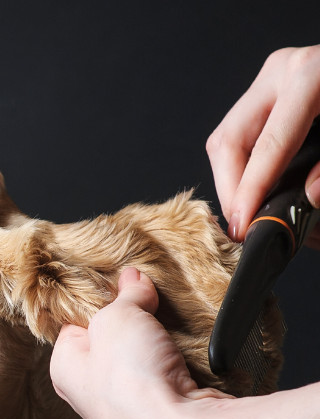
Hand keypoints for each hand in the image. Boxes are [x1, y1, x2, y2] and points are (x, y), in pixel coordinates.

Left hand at [50, 268, 225, 418]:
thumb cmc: (131, 378)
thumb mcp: (119, 316)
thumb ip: (126, 295)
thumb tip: (132, 279)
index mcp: (65, 368)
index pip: (75, 324)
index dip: (98, 301)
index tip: (120, 285)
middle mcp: (89, 393)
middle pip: (111, 341)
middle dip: (133, 320)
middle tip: (150, 301)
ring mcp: (126, 410)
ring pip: (142, 361)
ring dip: (159, 342)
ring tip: (172, 328)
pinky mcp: (161, 418)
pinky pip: (167, 380)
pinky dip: (179, 364)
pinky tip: (189, 355)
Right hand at [206, 45, 319, 243]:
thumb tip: (310, 196)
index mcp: (309, 77)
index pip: (269, 145)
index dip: (251, 190)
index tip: (243, 226)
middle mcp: (280, 74)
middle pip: (229, 142)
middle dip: (230, 190)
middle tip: (240, 225)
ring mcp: (269, 83)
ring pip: (224, 142)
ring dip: (230, 184)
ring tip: (246, 213)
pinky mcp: (266, 95)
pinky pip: (235, 139)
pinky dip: (239, 172)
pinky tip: (250, 192)